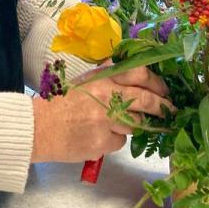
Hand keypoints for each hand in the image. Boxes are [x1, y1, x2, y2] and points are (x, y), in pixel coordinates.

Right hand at [30, 66, 173, 162]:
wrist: (38, 127)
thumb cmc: (60, 102)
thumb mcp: (84, 80)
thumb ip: (107, 74)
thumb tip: (129, 65)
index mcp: (102, 77)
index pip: (139, 73)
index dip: (157, 83)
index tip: (164, 90)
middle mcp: (107, 96)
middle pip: (146, 101)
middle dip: (163, 107)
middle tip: (170, 111)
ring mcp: (106, 120)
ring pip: (136, 124)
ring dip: (134, 124)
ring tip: (119, 123)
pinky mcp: (103, 142)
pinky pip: (120, 142)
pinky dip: (114, 140)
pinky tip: (99, 136)